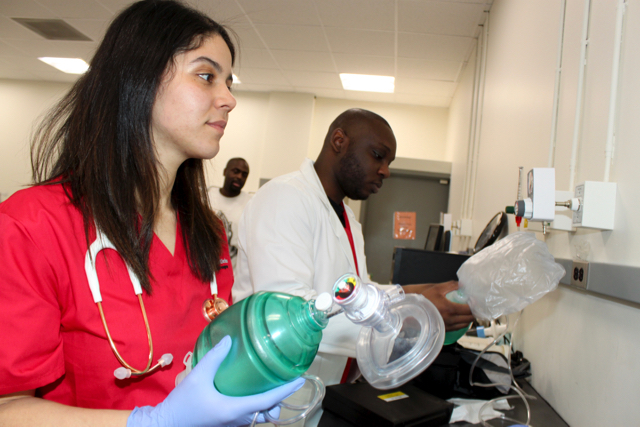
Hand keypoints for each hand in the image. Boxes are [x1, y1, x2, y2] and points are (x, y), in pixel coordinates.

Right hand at [128, 336, 304, 426]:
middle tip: (288, 379)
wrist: (166, 425)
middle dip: (280, 398)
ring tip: (274, 384)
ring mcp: (233, 425)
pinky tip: (254, 392)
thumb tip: (229, 339)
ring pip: (260, 417)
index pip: (267, 402)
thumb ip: (214, 357)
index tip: (299, 380)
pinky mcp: (227, 425)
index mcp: (234, 410)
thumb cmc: (182, 403)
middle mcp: (238, 421)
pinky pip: (250, 417)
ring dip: (270, 403)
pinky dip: (258, 407)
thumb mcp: (197, 376)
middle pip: (268, 412)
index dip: (285, 391)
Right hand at [403, 281, 473, 330]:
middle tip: (477, 308)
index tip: (479, 303)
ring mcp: (447, 326)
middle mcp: (450, 320)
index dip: (476, 307)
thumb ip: (451, 285)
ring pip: (464, 325)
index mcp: (450, 309)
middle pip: (469, 319)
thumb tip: (462, 284)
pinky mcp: (444, 330)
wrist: (412, 310)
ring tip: (470, 313)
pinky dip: (462, 323)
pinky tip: (461, 318)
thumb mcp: (437, 288)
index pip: (469, 310)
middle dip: (475, 313)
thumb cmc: (423, 299)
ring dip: (469, 319)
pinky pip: (457, 328)